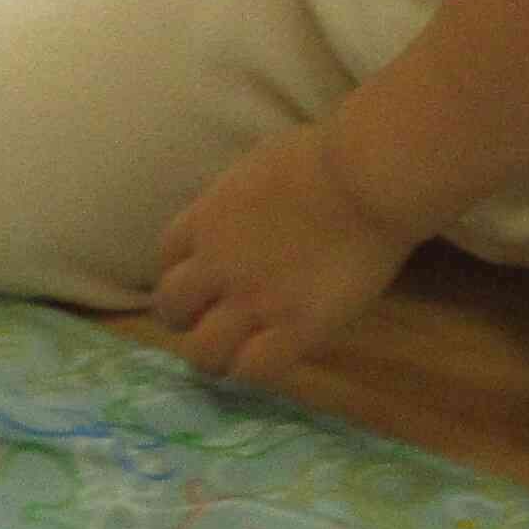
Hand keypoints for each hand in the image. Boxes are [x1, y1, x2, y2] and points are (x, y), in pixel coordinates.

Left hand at [149, 125, 419, 383]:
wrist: (361, 180)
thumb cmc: (320, 157)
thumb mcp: (253, 167)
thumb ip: (237, 200)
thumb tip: (242, 210)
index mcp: (204, 220)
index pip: (166, 259)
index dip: (179, 275)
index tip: (197, 283)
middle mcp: (216, 265)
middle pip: (171, 307)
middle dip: (184, 319)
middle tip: (208, 325)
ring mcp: (252, 301)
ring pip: (204, 351)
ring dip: (212, 356)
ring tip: (230, 358)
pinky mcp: (294, 329)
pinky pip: (255, 370)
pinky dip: (253, 371)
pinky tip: (268, 361)